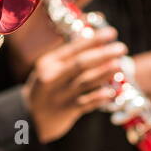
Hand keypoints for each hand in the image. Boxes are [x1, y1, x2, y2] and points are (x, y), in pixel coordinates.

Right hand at [24, 27, 122, 141]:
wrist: (29, 117)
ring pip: (85, 82)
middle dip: (103, 54)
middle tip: (121, 48)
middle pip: (81, 63)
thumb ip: (67, 56)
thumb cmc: (45, 88)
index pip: (73, 48)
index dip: (94, 40)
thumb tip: (91, 37)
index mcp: (48, 63)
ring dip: (103, 73)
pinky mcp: (66, 111)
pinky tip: (110, 92)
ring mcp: (59, 95)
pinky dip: (98, 97)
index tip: (111, 33)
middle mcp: (52, 78)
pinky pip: (85, 103)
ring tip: (119, 65)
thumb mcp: (48, 68)